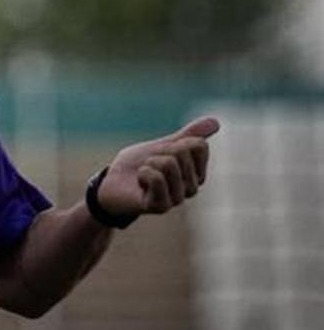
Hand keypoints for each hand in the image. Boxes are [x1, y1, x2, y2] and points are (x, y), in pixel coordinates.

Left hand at [97, 116, 219, 215]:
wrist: (111, 182)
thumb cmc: (138, 164)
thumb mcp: (164, 145)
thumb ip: (188, 136)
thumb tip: (217, 122)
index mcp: (197, 173)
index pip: (198, 145)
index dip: (175, 142)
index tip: (162, 152)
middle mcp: (192, 188)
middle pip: (181, 152)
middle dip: (158, 152)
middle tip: (148, 165)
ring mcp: (178, 199)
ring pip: (169, 164)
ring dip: (149, 163)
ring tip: (144, 174)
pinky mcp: (161, 206)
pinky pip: (157, 178)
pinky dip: (143, 173)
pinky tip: (140, 184)